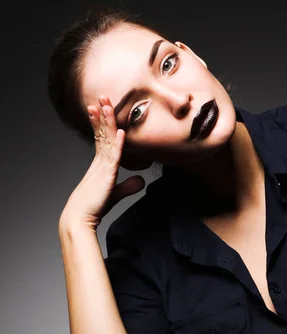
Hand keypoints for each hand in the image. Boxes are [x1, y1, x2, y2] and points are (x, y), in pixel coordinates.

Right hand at [60, 95, 144, 230]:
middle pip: (101, 134)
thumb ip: (127, 186)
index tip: (102, 109)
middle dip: (103, 115)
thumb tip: (141, 181)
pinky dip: (117, 144)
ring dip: (108, 122)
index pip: (101, 138)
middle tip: (103, 96)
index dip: (102, 123)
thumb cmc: (93, 208)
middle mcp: (98, 163)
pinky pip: (112, 157)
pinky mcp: (105, 177)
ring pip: (105, 140)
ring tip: (107, 104)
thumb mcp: (114, 194)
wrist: (80, 219)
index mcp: (99, 165)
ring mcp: (101, 168)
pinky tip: (121, 132)